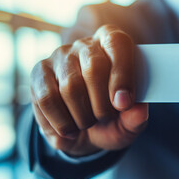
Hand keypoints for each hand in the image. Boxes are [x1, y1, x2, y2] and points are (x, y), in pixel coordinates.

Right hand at [30, 25, 148, 156]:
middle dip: (103, 103)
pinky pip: (47, 99)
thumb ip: (136, 118)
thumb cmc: (111, 121)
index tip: (123, 104)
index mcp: (114, 45)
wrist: (83, 134)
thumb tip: (139, 111)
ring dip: (83, 115)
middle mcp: (86, 45)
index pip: (117, 44)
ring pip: (70, 87)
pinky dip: (62, 121)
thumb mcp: (128, 124)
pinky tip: (70, 128)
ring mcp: (60, 56)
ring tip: (88, 122)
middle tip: (105, 118)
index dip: (122, 74)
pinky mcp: (39, 72)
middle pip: (94, 67)